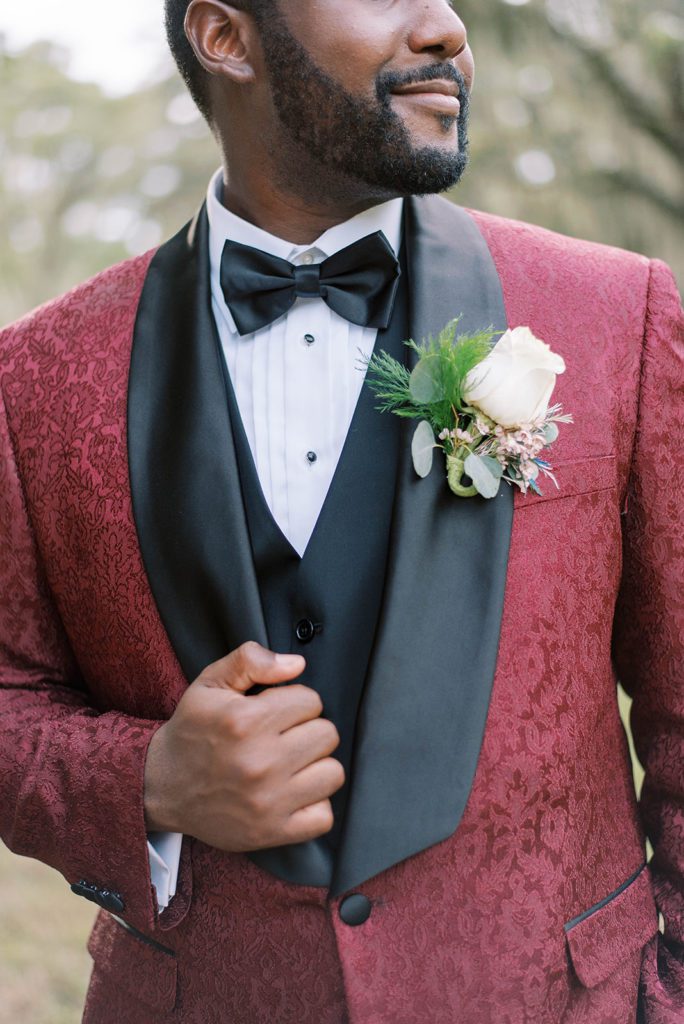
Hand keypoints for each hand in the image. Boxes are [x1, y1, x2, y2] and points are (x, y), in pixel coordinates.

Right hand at [143, 642, 343, 851]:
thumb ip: (251, 660)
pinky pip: (324, 816)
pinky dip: (314, 804)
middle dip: (308, 730)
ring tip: (291, 764)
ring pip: (333, 773)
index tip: (277, 713)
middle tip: (284, 738)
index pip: (312, 701)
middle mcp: (259, 762)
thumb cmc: (192, 731)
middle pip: (327, 735)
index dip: (296, 702)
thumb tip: (297, 664)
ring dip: (316, 766)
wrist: (162, 786)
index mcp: (246, 721)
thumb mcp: (210, 684)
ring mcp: (267, 801)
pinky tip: (293, 793)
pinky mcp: (271, 832)